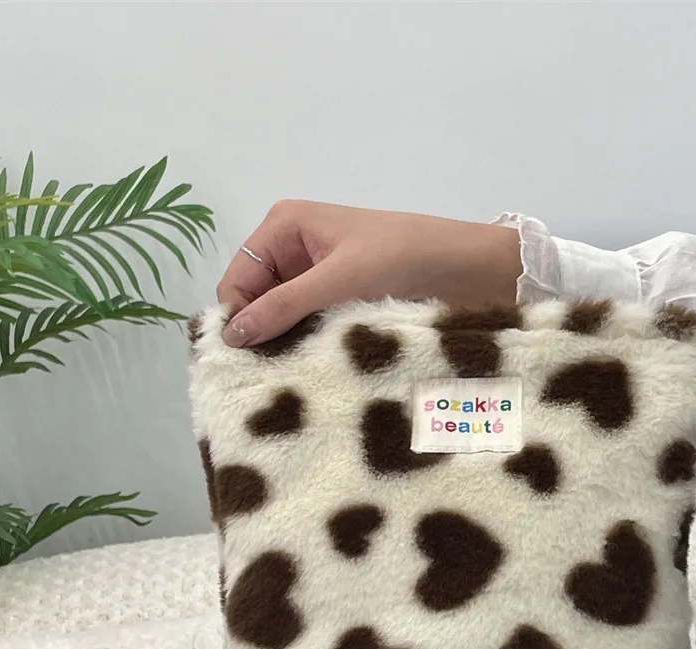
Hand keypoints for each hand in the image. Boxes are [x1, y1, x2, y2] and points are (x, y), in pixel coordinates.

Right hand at [216, 201, 522, 347]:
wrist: (463, 265)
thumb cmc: (400, 256)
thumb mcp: (339, 279)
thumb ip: (284, 306)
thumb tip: (231, 336)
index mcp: (283, 226)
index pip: (237, 279)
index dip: (237, 318)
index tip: (243, 362)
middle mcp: (293, 248)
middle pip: (256, 299)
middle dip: (261, 332)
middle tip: (267, 375)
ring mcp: (316, 275)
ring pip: (281, 316)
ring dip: (285, 342)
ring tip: (290, 375)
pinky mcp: (337, 298)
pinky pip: (307, 324)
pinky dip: (307, 343)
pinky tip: (312, 366)